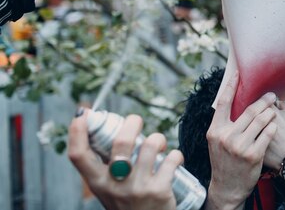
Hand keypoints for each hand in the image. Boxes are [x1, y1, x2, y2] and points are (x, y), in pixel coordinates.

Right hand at [68, 111, 182, 209]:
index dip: (77, 132)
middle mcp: (114, 186)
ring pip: (150, 145)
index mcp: (98, 184)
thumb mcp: (110, 190)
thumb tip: (101, 129)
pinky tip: (174, 161)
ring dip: (158, 139)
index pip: (78, 156)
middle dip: (132, 122)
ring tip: (159, 145)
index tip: (82, 114)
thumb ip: (106, 166)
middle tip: (136, 121)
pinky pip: (171, 159)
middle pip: (120, 142)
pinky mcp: (159, 191)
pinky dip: (176, 155)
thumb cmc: (130, 205)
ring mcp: (137, 188)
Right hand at [206, 70, 276, 209]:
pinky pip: (268, 133)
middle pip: (249, 110)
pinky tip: (275, 125)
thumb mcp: (217, 142)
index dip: (230, 86)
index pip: (223, 103)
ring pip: (261, 120)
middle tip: (271, 95)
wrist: (227, 187)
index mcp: (215, 131)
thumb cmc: (224, 161)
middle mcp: (226, 137)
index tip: (237, 73)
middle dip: (263, 101)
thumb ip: (224, 124)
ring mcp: (240, 146)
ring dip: (270, 112)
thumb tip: (234, 101)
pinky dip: (273, 127)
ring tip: (274, 109)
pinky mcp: (253, 154)